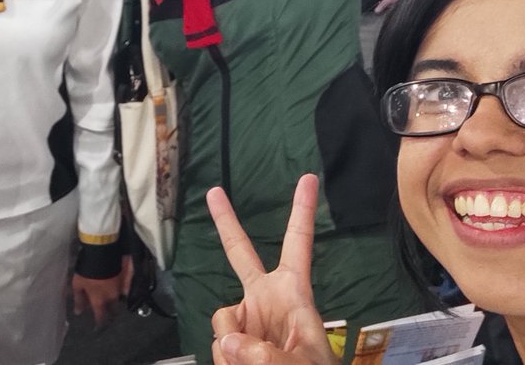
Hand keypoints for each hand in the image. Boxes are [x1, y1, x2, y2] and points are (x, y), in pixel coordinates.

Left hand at [72, 256, 132, 325]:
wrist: (103, 252)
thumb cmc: (88, 270)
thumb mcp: (78, 284)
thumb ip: (79, 299)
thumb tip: (78, 312)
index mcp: (100, 300)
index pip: (101, 316)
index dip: (99, 321)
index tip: (98, 325)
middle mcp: (113, 297)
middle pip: (113, 309)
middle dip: (111, 312)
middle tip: (108, 312)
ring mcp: (122, 287)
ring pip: (120, 298)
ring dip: (116, 299)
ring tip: (112, 297)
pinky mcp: (128, 277)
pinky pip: (126, 287)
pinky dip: (124, 288)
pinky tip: (121, 286)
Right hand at [207, 174, 337, 364]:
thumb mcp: (300, 364)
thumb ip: (266, 354)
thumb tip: (226, 341)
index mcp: (294, 293)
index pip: (299, 244)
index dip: (302, 211)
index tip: (309, 179)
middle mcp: (266, 300)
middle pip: (241, 255)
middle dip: (226, 224)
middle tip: (214, 193)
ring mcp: (247, 321)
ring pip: (221, 321)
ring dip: (230, 349)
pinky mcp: (232, 344)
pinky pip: (217, 345)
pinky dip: (225, 362)